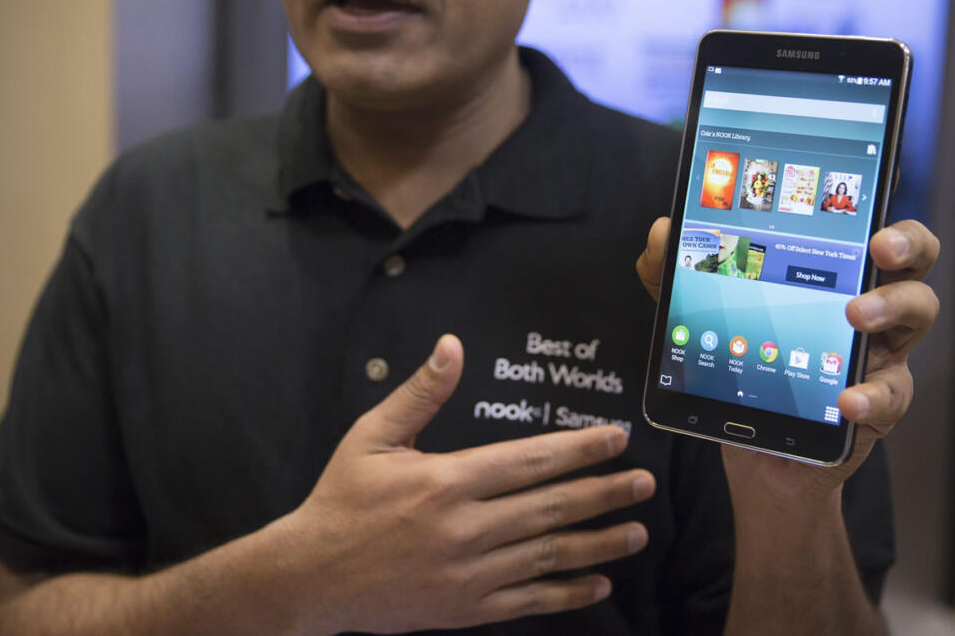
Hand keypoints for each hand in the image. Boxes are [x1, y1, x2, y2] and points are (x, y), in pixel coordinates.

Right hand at [286, 335, 655, 633]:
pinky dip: (567, 594)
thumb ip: (419, 393)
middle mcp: (465, 527)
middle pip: (550, 507)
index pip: (529, 461)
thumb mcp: (372, 437)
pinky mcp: (465, 608)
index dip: (578, 449)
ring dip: (598, 542)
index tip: (616, 439)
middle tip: (644, 483)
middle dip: (603, 493)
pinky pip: (527, 600)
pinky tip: (600, 583)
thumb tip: (452, 345)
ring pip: (548, 555)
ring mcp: (468, 573)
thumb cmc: (342, 499)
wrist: (310, 576)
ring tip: (637, 531)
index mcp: (447, 480)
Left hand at [637, 218, 939, 504]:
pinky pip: (893, 393)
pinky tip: (847, 398)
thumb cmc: (747, 367)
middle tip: (878, 246)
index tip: (856, 196)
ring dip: (890, 306)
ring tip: (855, 313)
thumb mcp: (704, 315)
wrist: (759, 453)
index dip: (876, 203)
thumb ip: (679, 272)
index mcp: (833, 273)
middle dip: (906, 242)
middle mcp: (869, 304)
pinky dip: (871, 395)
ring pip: (919, 312)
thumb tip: (664, 232)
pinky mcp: (879, 404)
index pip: (868, 224)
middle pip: (915, 258)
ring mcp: (880, 352)